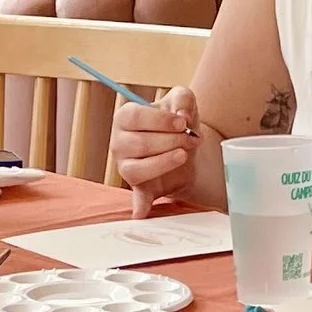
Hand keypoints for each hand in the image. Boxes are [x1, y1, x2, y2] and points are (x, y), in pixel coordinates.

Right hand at [112, 82, 201, 217]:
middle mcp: (119, 143)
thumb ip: (182, 98)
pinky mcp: (140, 187)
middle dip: (170, 141)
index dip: (160, 120)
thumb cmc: (179, 122)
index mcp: (125, 118)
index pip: (134, 117)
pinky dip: (139, 206)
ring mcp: (127, 167)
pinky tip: (141, 212)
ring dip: (165, 161)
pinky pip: (137, 198)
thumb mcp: (183, 100)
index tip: (183, 122)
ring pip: (138, 169)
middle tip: (191, 138)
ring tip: (184, 154)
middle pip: (139, 144)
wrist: (190, 146)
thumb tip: (181, 116)